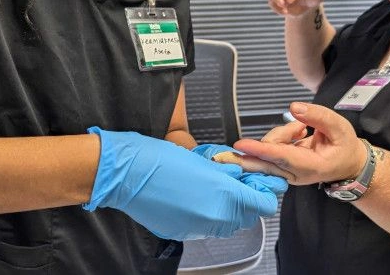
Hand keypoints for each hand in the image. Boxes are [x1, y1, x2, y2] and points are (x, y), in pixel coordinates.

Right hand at [83, 128, 281, 239]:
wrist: (126, 173)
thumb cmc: (158, 160)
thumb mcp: (201, 159)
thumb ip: (227, 171)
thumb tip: (239, 174)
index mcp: (222, 196)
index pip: (263, 204)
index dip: (263, 190)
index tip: (260, 181)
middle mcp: (213, 218)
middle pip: (248, 216)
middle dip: (246, 198)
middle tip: (236, 180)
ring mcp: (197, 228)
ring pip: (227, 223)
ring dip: (227, 207)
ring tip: (212, 186)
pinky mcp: (182, 231)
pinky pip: (206, 226)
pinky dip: (206, 213)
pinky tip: (194, 196)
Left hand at [233, 102, 366, 184]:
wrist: (348, 165)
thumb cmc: (344, 146)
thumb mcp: (340, 127)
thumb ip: (318, 116)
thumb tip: (294, 108)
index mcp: (311, 166)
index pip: (281, 157)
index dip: (260, 150)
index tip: (240, 145)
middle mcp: (295, 174)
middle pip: (266, 159)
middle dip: (250, 152)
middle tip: (249, 147)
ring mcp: (286, 173)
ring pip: (268, 148)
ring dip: (281, 133)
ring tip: (303, 129)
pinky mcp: (281, 167)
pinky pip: (270, 148)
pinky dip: (281, 137)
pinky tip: (299, 134)